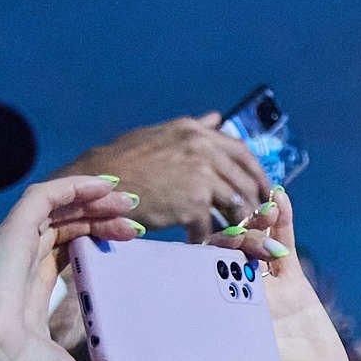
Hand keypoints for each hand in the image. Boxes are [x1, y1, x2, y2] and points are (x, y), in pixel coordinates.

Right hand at [0, 176, 150, 360]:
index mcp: (29, 290)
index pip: (64, 251)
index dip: (95, 238)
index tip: (130, 239)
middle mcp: (20, 263)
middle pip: (65, 226)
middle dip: (100, 216)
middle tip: (137, 220)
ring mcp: (14, 245)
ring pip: (56, 207)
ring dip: (92, 197)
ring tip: (128, 200)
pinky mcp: (12, 232)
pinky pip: (44, 196)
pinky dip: (74, 185)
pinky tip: (106, 185)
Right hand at [63, 114, 270, 231]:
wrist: (98, 182)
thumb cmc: (124, 162)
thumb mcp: (161, 135)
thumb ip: (194, 129)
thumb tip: (216, 117)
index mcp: (196, 132)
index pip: (242, 152)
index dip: (257, 173)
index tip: (262, 189)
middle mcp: (202, 148)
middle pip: (245, 180)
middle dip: (254, 202)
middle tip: (255, 219)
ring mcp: (200, 174)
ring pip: (235, 205)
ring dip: (235, 223)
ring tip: (229, 234)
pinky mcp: (193, 202)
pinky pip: (211, 225)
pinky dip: (207, 237)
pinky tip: (199, 242)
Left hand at [203, 190, 354, 360]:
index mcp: (226, 325)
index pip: (204, 287)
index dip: (204, 264)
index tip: (213, 251)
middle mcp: (238, 303)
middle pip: (225, 260)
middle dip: (232, 239)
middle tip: (247, 230)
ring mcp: (264, 291)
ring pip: (253, 248)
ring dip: (256, 223)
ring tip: (268, 205)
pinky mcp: (292, 286)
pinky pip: (284, 248)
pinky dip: (283, 223)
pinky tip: (282, 198)